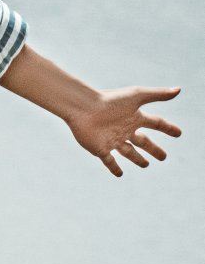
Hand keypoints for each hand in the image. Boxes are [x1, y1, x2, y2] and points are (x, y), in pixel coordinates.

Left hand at [67, 86, 181, 177]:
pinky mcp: (100, 149)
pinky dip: (114, 168)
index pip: (156, 124)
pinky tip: (119, 174)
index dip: (167, 128)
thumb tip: (179, 90)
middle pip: (143, 142)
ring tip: (145, 165)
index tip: (178, 133)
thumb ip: (158, 94)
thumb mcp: (137, 96)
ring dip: (137, 159)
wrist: (84, 108)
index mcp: (134, 117)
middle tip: (163, 157)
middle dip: (153, 149)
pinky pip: (109, 161)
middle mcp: (125, 129)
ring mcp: (113, 140)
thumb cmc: (110, 100)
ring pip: (128, 152)